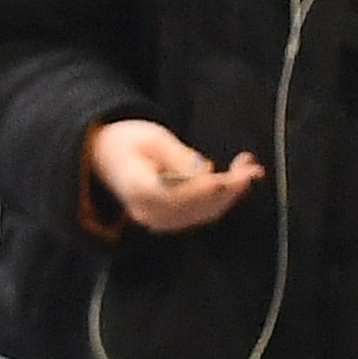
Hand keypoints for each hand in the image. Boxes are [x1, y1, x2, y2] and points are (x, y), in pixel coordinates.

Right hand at [87, 118, 262, 235]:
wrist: (104, 157)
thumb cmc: (127, 140)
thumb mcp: (153, 137)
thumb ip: (180, 156)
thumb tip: (207, 170)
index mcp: (138, 188)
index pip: (177, 195)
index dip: (205, 189)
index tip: (230, 177)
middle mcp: (147, 212)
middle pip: (196, 208)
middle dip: (229, 189)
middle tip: (253, 167)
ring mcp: (157, 221)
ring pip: (203, 214)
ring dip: (231, 194)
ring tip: (251, 169)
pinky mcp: (167, 221)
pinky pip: (200, 214)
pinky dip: (222, 199)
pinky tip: (237, 181)